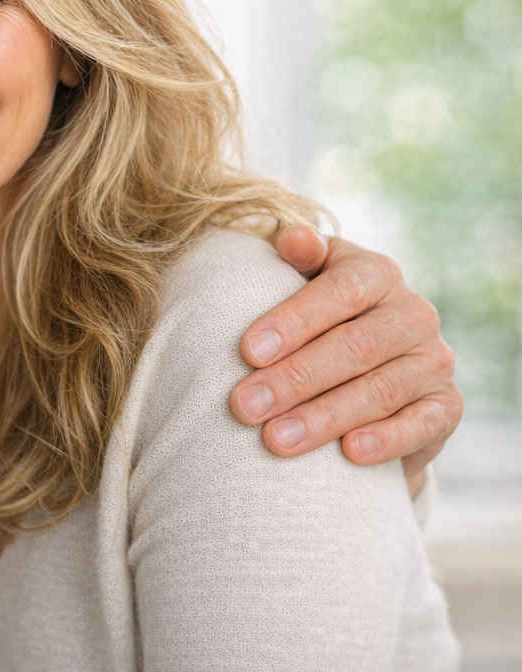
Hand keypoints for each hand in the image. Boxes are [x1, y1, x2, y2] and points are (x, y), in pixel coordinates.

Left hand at [229, 227, 460, 495]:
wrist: (371, 364)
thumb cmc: (320, 314)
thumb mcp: (308, 277)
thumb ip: (299, 255)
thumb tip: (290, 238)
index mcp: (377, 274)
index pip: (340, 291)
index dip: (294, 320)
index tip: (246, 351)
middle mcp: (414, 314)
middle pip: (355, 347)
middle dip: (294, 379)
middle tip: (245, 405)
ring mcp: (434, 362)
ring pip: (380, 390)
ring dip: (324, 417)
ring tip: (276, 438)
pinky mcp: (446, 407)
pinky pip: (419, 425)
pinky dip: (386, 440)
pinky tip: (350, 453)